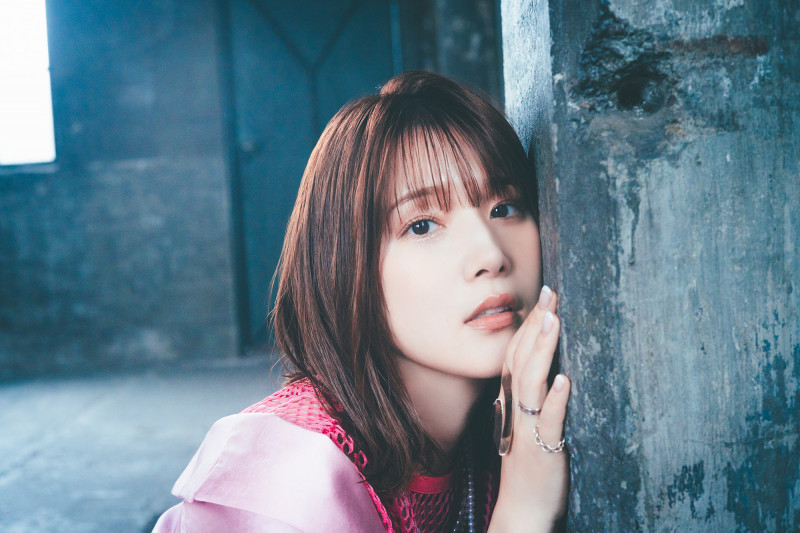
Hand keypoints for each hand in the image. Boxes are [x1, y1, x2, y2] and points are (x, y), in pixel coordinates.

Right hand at [489, 286, 569, 531]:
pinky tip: (564, 379)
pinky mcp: (543, 450)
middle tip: (550, 294)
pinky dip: (555, 400)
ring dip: (542, 350)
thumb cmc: (531, 469)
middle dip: (536, 325)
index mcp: (513, 404)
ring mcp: (528, 429)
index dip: (528, 326)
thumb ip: (534, 401)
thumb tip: (552, 374)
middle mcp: (516, 410)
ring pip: (531, 382)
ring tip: (553, 321)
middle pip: (522, 359)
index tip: (543, 300)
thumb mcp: (529, 428)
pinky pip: (548, 422)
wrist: (522, 512)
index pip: (516, 356)